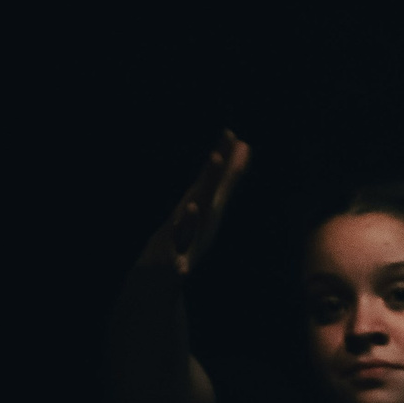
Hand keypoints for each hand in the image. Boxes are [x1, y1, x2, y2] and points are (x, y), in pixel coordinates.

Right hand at [135, 130, 250, 284]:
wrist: (158, 269)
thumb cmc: (189, 231)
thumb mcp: (212, 202)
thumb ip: (229, 177)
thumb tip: (245, 148)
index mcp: (199, 204)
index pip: (213, 178)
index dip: (222, 157)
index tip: (231, 133)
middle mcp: (187, 216)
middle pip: (200, 195)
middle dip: (207, 178)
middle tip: (216, 157)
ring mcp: (179, 238)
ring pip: (183, 228)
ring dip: (189, 219)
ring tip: (193, 207)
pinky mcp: (175, 263)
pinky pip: (177, 265)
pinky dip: (179, 265)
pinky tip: (181, 268)